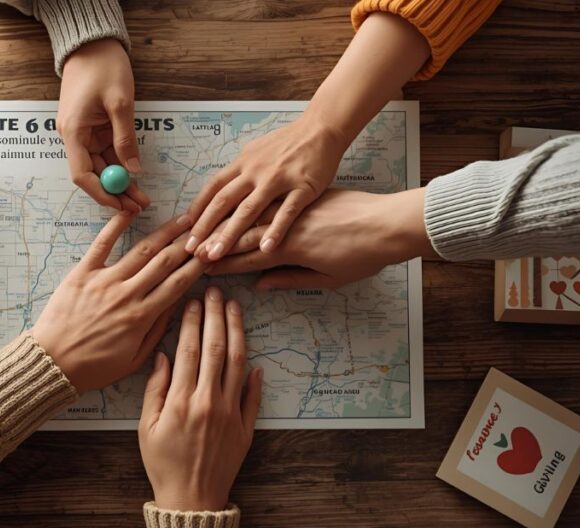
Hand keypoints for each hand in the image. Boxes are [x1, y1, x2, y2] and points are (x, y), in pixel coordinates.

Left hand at [32, 212, 205, 392]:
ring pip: (142, 250)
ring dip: (165, 233)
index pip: (178, 283)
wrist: (53, 364)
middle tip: (201, 230)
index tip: (209, 254)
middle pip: (165, 262)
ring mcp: (105, 280)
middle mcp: (127, 294)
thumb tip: (177, 304)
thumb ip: (157, 330)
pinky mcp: (82, 273)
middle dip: (187, 244)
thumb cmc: (94, 367)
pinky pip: (102, 244)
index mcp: (142, 316)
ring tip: (181, 219)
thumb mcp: (134, 359)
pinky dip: (116, 225)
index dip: (197, 266)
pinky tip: (130, 211)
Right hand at [58, 39, 148, 211]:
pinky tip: (135, 173)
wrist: (92, 41)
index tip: (122, 205)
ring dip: (120, 180)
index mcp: (73, 132)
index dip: (102, 193)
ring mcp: (82, 132)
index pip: (82, 175)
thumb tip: (133, 171)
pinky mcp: (91, 127)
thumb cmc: (103, 66)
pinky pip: (105, 151)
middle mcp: (73, 135)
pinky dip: (119, 163)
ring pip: (101, 165)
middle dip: (115, 191)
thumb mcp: (120, 103)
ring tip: (142, 195)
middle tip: (140, 204)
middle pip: (93, 173)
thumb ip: (125, 139)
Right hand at [138, 287, 262, 510]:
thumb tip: (164, 356)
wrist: (190, 499)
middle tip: (218, 292)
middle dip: (217, 316)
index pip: (190, 350)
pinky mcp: (245, 428)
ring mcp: (230, 414)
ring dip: (237, 333)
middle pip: (216, 349)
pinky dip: (253, 375)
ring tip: (236, 309)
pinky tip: (253, 356)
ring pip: (237, 364)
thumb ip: (155, 389)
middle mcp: (208, 402)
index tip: (194, 301)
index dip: (193, 321)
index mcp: (181, 401)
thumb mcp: (145, 427)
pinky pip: (253, 396)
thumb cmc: (162, 463)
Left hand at [183, 114, 349, 261]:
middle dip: (205, 228)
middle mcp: (256, 171)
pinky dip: (275, 231)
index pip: (213, 188)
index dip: (197, 210)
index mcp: (243, 163)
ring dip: (230, 234)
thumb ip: (240, 171)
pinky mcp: (303, 186)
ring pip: (249, 210)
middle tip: (191, 250)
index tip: (185, 231)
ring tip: (216, 256)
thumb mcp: (257, 152)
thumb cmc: (289, 143)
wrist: (322, 128)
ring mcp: (278, 178)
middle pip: (224, 201)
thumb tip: (220, 189)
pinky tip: (265, 249)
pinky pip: (287, 212)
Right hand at [209, 188, 434, 288]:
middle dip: (213, 240)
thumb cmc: (363, 255)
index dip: (224, 263)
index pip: (247, 257)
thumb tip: (260, 284)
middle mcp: (285, 223)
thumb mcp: (328, 277)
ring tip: (199, 222)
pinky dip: (243, 198)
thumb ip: (290, 278)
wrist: (389, 221)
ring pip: (247, 209)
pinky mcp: (300, 191)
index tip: (203, 268)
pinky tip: (228, 199)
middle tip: (190, 248)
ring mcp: (291, 203)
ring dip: (221, 217)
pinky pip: (264, 194)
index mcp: (290, 248)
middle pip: (240, 232)